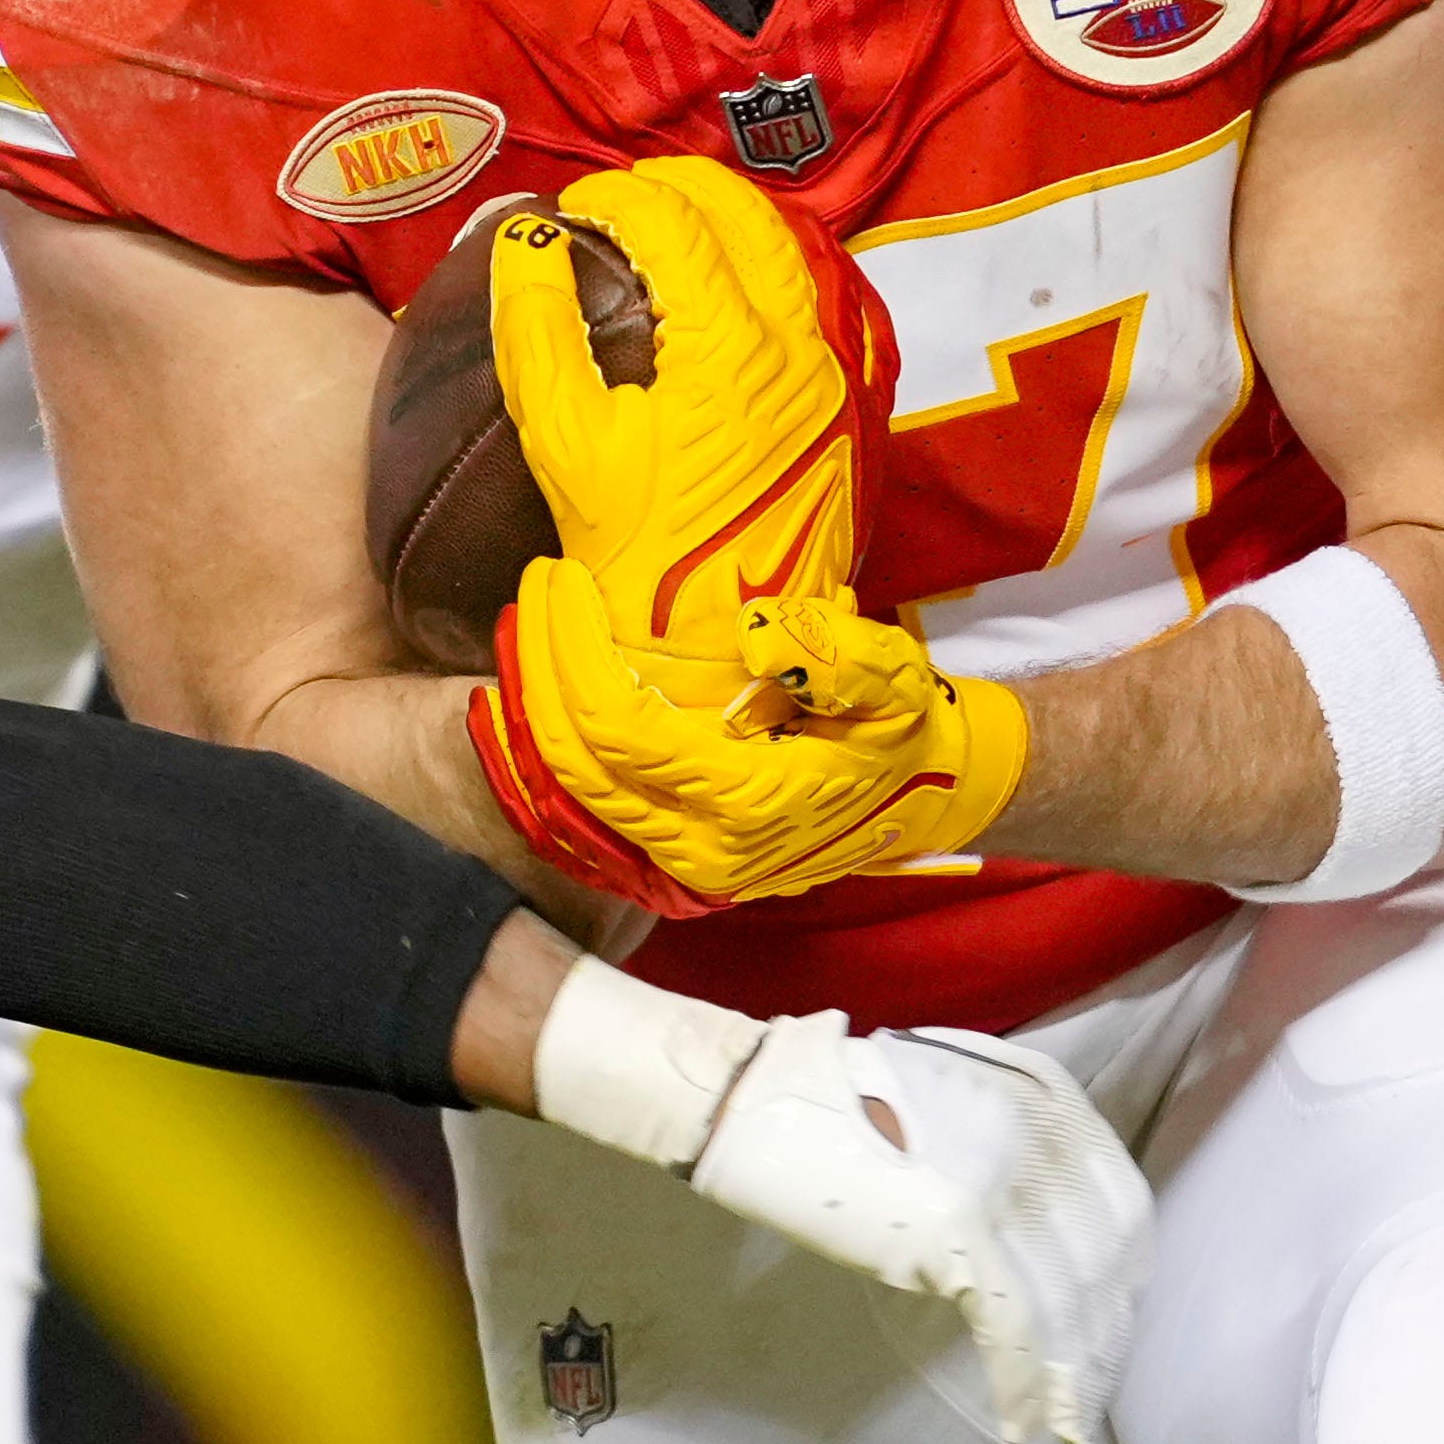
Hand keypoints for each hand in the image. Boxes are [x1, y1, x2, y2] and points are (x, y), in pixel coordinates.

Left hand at [473, 564, 1024, 905]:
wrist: (924, 797)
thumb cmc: (902, 731)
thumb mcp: (894, 680)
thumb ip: (838, 656)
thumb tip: (758, 631)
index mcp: (747, 802)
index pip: (617, 725)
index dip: (572, 649)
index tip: (562, 578)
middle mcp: (699, 848)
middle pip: (570, 759)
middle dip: (536, 666)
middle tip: (535, 591)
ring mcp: (679, 865)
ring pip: (559, 793)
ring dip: (527, 708)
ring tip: (520, 630)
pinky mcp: (668, 861)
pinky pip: (575, 816)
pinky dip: (534, 760)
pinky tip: (519, 701)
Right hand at [490, 160, 881, 684]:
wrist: (715, 655)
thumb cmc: (633, 558)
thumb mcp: (563, 443)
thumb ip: (538, 328)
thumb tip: (524, 239)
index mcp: (728, 347)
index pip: (674, 222)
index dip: (616, 199)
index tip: (573, 207)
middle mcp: (799, 345)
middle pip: (749, 216)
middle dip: (680, 190)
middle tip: (622, 199)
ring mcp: (837, 375)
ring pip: (798, 251)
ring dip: (737, 220)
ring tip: (677, 224)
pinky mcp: (851, 407)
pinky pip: (832, 302)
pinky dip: (784, 269)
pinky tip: (743, 280)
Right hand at [689, 1014, 1127, 1443]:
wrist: (761, 1102)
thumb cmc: (840, 1105)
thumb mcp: (951, 1108)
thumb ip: (1009, 1155)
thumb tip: (1041, 1236)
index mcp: (1042, 1096)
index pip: (1121, 1207)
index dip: (1124, 1278)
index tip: (1113, 1323)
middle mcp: (1037, 1130)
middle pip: (1104, 1259)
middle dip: (1104, 1332)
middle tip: (1092, 1384)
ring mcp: (1000, 1179)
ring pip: (1066, 1299)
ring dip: (1071, 1371)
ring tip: (1065, 1419)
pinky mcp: (955, 1228)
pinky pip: (1011, 1323)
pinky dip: (1024, 1381)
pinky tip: (1025, 1421)